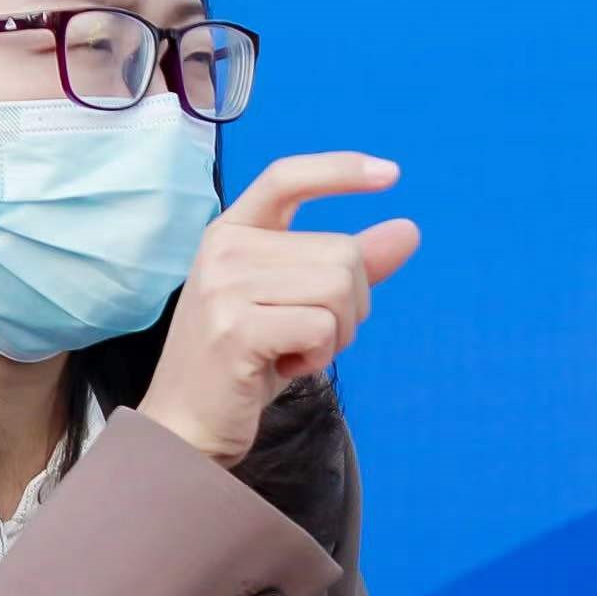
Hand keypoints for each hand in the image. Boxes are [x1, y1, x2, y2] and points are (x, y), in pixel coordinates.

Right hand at [137, 153, 423, 467]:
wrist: (187, 426)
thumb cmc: (247, 362)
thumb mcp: (299, 303)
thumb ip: (350, 265)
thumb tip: (408, 230)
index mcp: (233, 231)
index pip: (287, 177)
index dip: (341, 169)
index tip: (392, 174)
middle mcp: (224, 248)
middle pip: (342, 251)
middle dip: (350, 303)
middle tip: (309, 335)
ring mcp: (225, 286)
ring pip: (338, 288)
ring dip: (338, 332)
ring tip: (295, 350)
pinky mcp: (235, 328)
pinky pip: (322, 326)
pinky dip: (321, 354)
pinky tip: (286, 366)